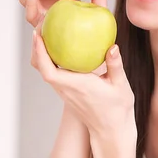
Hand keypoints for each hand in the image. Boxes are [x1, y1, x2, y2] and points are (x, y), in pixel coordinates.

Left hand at [30, 20, 135, 141]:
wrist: (111, 131)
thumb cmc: (117, 110)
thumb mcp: (121, 86)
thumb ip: (115, 65)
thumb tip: (112, 46)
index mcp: (77, 86)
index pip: (49, 70)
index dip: (40, 52)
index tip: (38, 34)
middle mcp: (66, 89)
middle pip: (41, 68)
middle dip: (36, 47)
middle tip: (40, 26)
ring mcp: (65, 92)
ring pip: (45, 71)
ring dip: (42, 53)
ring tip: (47, 34)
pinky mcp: (67, 93)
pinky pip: (53, 74)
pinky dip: (50, 60)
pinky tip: (60, 48)